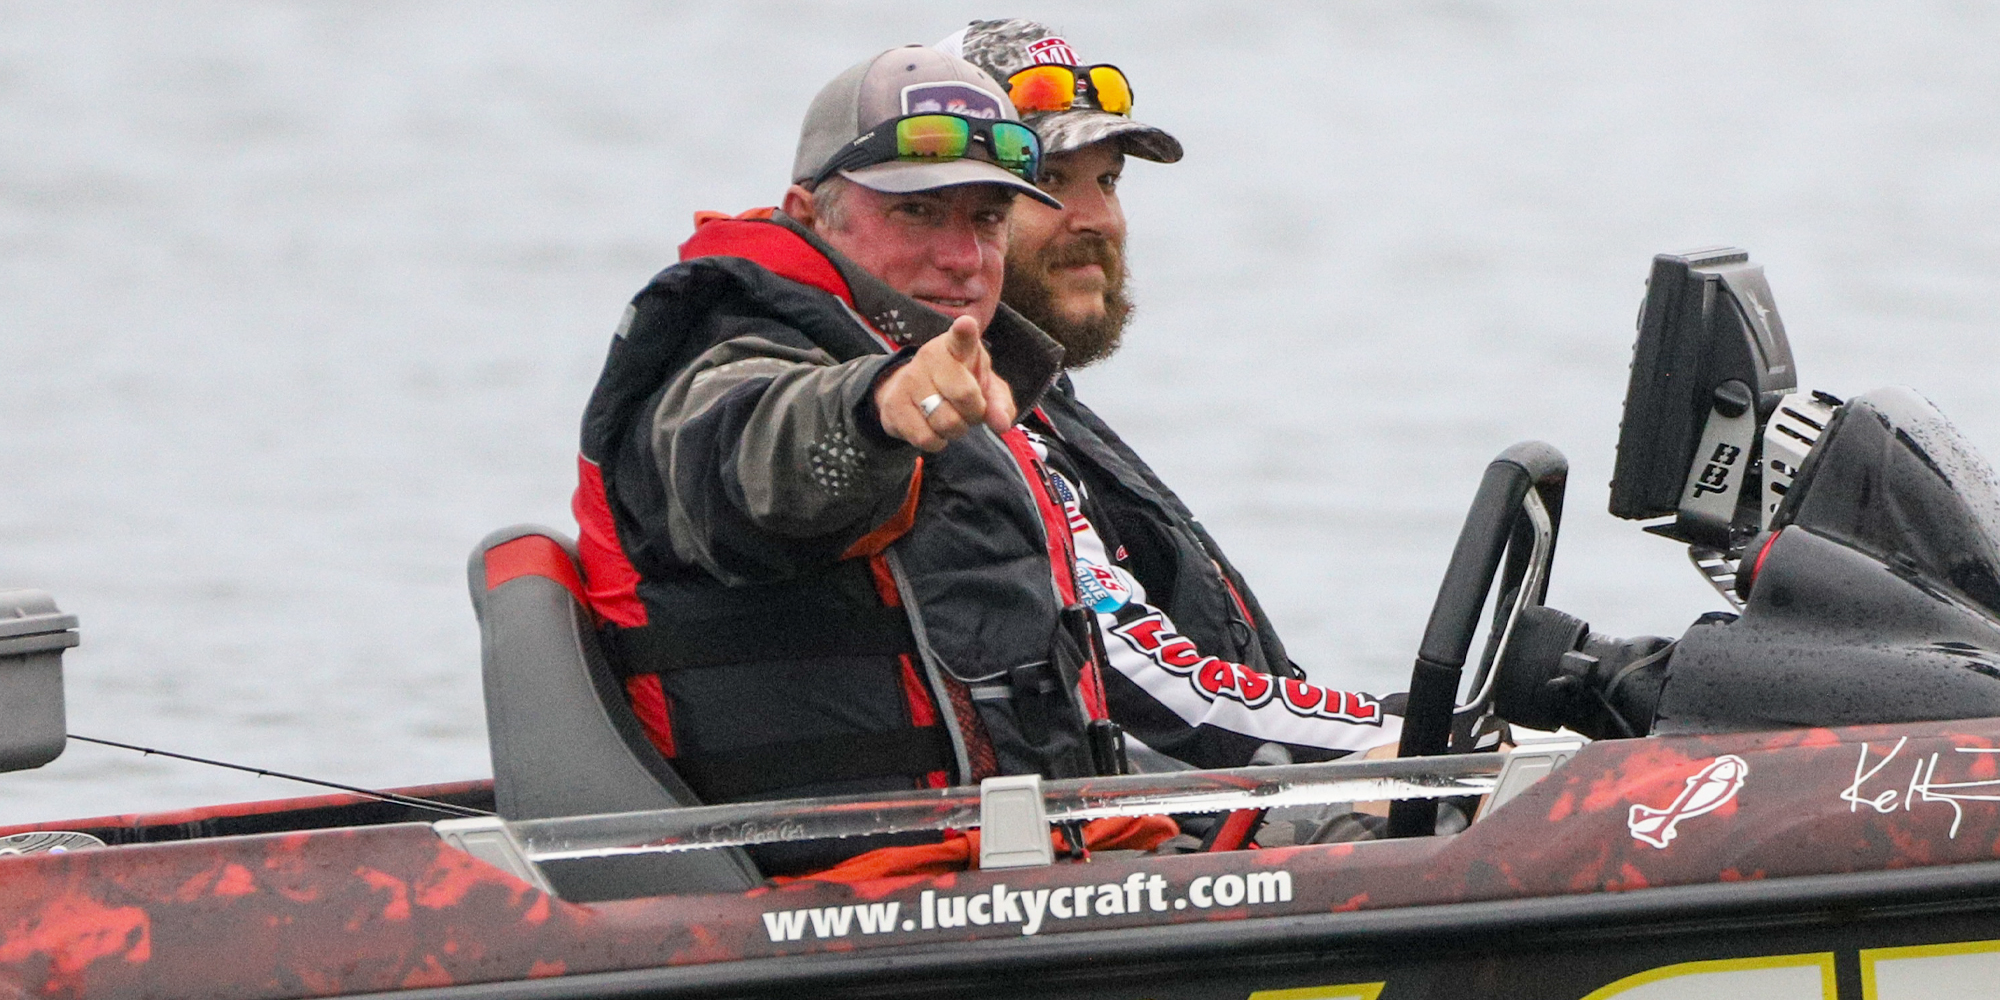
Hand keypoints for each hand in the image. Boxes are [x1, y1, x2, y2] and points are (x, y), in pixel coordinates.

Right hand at [873, 315, 1016, 452]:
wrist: (910, 393)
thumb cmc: (958, 385)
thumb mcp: (985, 389)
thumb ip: (999, 404)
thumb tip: (1001, 424)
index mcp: (957, 345)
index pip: (961, 336)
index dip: (964, 331)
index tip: (966, 325)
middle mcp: (930, 356)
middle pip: (964, 395)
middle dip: (975, 414)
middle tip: (970, 411)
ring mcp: (909, 379)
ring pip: (945, 421)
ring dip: (956, 431)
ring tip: (951, 420)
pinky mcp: (893, 404)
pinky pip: (925, 438)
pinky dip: (937, 442)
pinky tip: (933, 430)